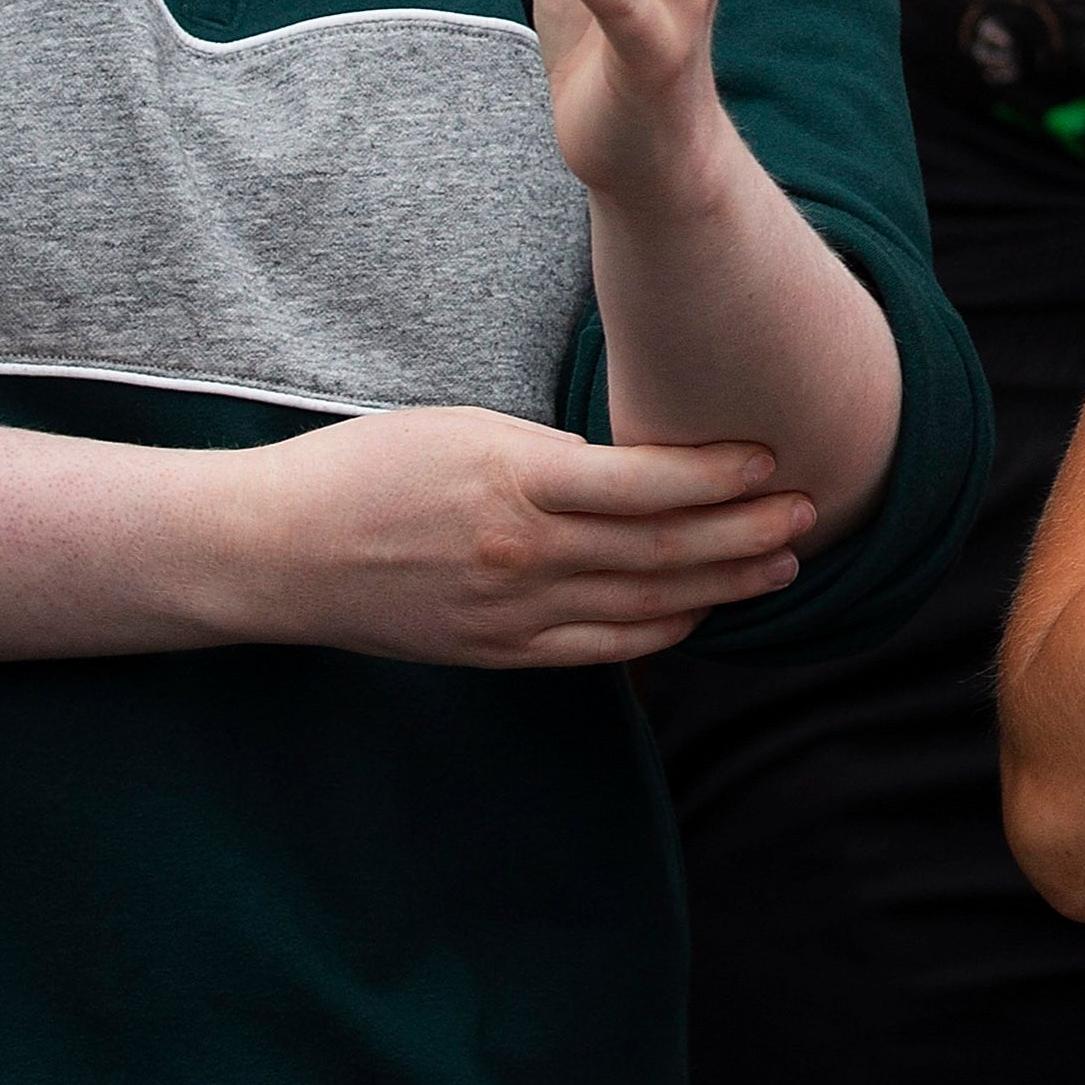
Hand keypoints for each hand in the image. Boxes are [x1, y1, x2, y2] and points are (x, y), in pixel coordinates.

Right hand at [228, 407, 808, 663]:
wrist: (274, 550)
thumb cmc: (369, 468)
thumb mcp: (466, 432)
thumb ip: (554, 457)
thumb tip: (638, 471)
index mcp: (516, 479)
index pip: (647, 482)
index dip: (720, 475)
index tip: (773, 459)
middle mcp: (522, 552)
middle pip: (663, 548)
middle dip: (748, 533)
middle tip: (810, 513)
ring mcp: (511, 611)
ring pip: (644, 604)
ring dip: (723, 586)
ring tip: (781, 566)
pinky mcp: (495, 652)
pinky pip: (598, 648)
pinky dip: (660, 633)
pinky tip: (700, 613)